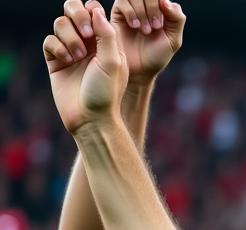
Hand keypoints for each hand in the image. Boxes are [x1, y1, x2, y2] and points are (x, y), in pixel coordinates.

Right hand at [44, 2, 127, 135]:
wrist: (91, 118)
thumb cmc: (106, 92)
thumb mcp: (113, 62)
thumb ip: (107, 34)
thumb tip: (95, 9)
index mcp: (105, 42)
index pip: (94, 11)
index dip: (90, 11)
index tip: (94, 27)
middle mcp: (88, 43)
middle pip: (73, 10)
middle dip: (76, 15)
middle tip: (85, 33)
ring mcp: (70, 50)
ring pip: (60, 24)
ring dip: (68, 36)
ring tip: (77, 57)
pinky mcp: (55, 60)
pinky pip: (49, 40)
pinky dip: (56, 47)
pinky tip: (66, 61)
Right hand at [112, 0, 184, 83]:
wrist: (139, 69)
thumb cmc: (156, 56)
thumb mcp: (173, 40)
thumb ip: (177, 19)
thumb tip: (165, 1)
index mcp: (161, 9)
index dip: (160, 5)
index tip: (161, 25)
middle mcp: (145, 5)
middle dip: (152, 8)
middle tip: (154, 28)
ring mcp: (131, 7)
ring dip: (141, 11)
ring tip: (144, 30)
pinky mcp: (118, 11)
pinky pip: (122, 0)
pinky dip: (130, 12)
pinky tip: (134, 26)